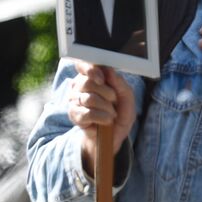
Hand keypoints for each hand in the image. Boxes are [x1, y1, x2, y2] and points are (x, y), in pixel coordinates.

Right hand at [67, 61, 134, 175]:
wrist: (114, 135)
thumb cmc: (119, 113)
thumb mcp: (127, 96)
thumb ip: (119, 82)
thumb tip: (109, 70)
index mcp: (90, 77)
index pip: (82, 65)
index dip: (90, 70)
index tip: (101, 79)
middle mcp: (79, 86)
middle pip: (88, 82)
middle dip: (107, 93)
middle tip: (113, 101)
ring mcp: (74, 101)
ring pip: (89, 98)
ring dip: (106, 107)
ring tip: (111, 113)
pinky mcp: (74, 115)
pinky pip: (88, 113)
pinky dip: (102, 117)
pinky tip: (107, 120)